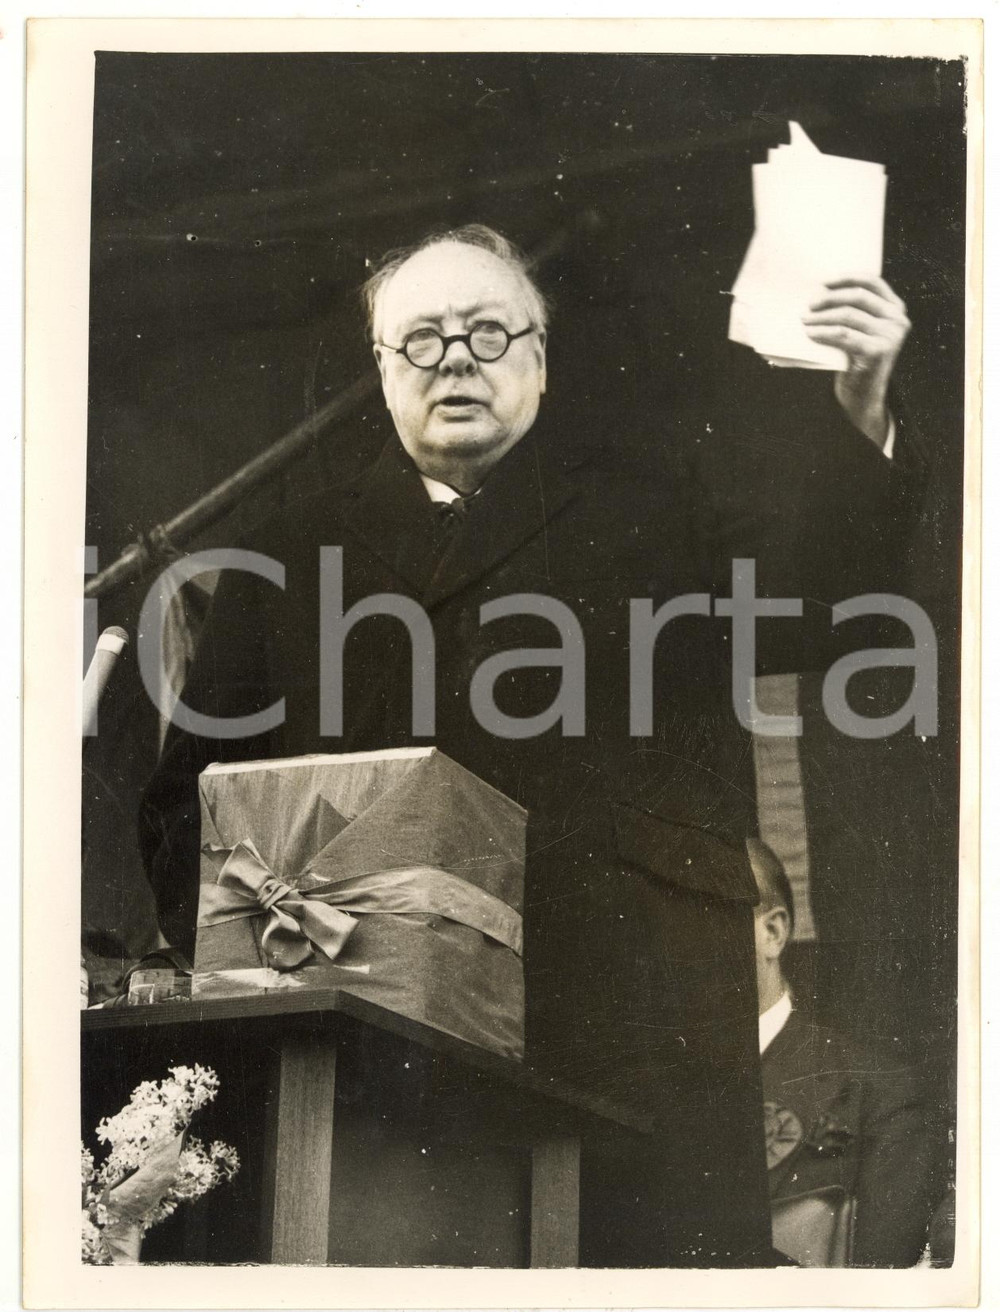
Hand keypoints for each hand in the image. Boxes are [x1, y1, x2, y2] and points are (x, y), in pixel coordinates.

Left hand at [802, 276, 910, 447]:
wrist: (863, 397)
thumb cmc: (856, 360)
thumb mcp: (860, 331)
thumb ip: (854, 312)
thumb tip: (819, 291)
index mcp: (896, 309)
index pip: (873, 282)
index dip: (847, 278)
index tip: (823, 282)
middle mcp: (898, 320)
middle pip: (858, 297)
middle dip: (829, 298)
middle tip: (808, 305)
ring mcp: (890, 336)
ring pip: (848, 315)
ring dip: (821, 317)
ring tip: (804, 320)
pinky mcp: (877, 351)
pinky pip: (843, 335)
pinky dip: (823, 332)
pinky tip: (809, 334)